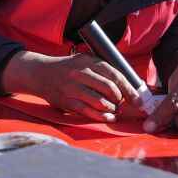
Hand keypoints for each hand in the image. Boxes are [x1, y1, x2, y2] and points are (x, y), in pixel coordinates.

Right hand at [1, 51, 139, 121]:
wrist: (40, 73)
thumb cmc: (67, 69)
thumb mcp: (83, 61)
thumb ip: (101, 70)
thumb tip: (127, 85)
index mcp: (87, 61)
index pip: (114, 74)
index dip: (129, 88)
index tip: (137, 99)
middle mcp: (80, 73)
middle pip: (110, 89)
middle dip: (120, 99)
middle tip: (121, 103)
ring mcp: (72, 88)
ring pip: (100, 101)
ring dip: (111, 108)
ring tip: (112, 109)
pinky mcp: (66, 101)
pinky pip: (88, 111)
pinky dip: (101, 116)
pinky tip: (107, 116)